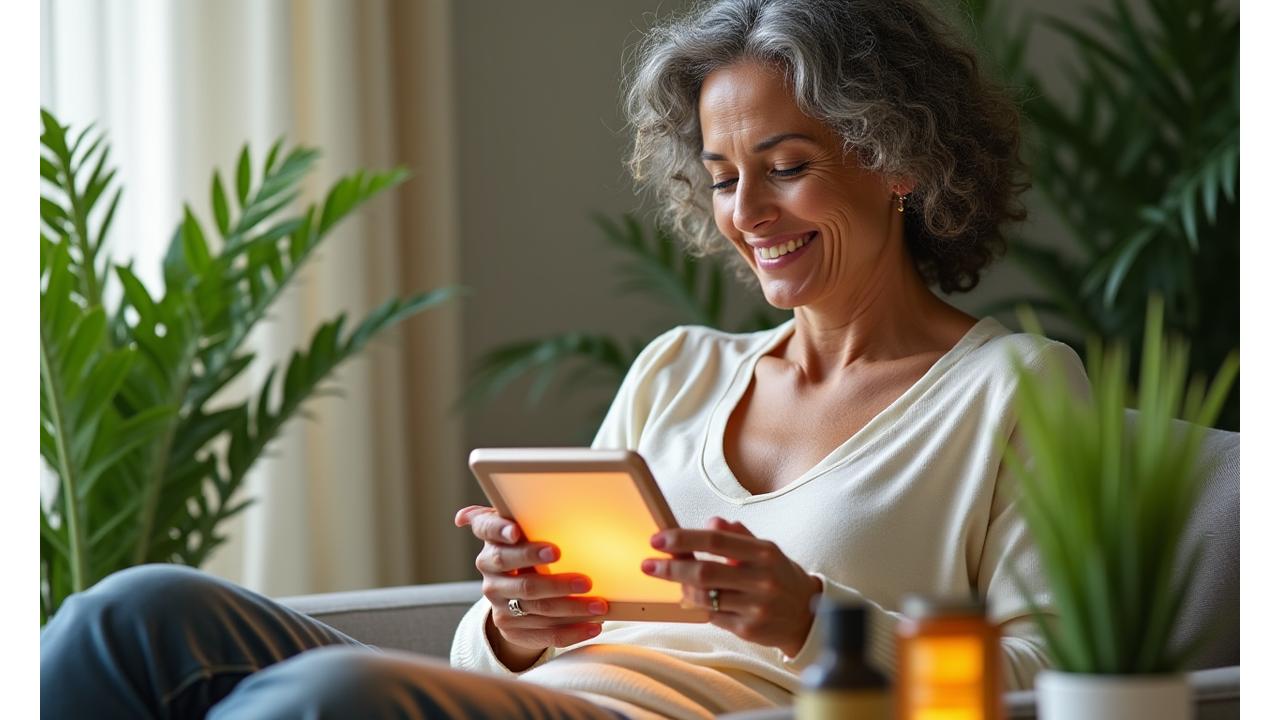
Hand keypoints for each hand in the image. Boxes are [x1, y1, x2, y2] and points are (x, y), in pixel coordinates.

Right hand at [454, 505, 607, 656]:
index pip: (486, 529)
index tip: (517, 531)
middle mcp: (489, 571)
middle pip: (520, 578)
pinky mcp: (510, 627)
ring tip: (600, 604)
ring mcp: (498, 601)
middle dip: (553, 580)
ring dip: (572, 606)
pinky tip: (594, 626)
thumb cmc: (527, 549)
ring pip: (536, 606)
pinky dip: (572, 630)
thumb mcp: (525, 529)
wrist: (513, 592)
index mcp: (492, 540)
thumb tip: (492, 507)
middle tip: (584, 579)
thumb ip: (521, 513)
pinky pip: (544, 633)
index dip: (500, 531)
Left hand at [642, 516, 821, 656]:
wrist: (809, 616)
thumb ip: (738, 535)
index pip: (715, 540)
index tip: (658, 540)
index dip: (683, 539)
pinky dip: (699, 606)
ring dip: (682, 588)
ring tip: (673, 580)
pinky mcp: (748, 630)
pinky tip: (693, 598)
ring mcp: (755, 606)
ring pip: (704, 597)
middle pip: (704, 571)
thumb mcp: (767, 551)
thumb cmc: (781, 577)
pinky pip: (712, 616)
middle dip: (670, 567)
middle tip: (648, 564)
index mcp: (764, 553)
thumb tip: (711, 522)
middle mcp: (761, 579)